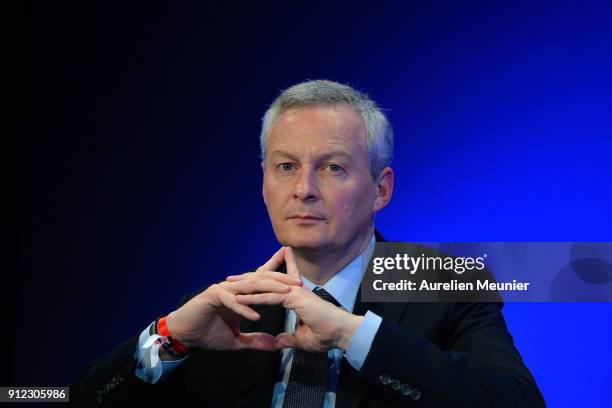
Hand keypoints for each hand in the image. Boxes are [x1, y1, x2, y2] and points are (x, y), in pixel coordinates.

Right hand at [165, 247, 302, 351]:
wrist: (185, 335)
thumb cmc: (208, 334)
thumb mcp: (236, 340)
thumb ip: (255, 340)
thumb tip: (274, 345)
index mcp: (241, 294)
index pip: (264, 284)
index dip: (281, 283)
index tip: (301, 287)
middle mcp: (234, 288)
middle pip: (261, 279)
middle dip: (280, 280)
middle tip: (298, 284)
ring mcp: (223, 289)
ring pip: (248, 286)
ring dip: (266, 289)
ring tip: (284, 294)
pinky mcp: (212, 296)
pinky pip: (231, 301)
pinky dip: (244, 308)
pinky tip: (256, 316)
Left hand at [236, 247, 363, 351]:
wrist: (341, 333)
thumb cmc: (327, 335)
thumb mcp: (301, 339)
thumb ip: (288, 338)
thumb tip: (277, 342)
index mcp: (295, 296)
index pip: (271, 286)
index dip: (257, 284)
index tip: (242, 283)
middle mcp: (293, 290)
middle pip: (264, 281)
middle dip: (245, 279)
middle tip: (228, 278)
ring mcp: (294, 292)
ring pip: (264, 286)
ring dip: (244, 286)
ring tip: (228, 286)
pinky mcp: (294, 298)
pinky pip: (269, 297)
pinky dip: (253, 299)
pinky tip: (239, 300)